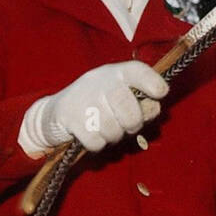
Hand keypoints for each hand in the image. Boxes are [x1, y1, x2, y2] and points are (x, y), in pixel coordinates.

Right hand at [21, 60, 167, 153]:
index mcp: (115, 72)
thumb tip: (154, 109)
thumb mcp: (117, 93)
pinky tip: (92, 135)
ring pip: (112, 128)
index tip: (161, 93)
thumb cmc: (96, 104)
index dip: (152, 81)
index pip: (136, 70)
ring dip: (113, 136)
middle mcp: (99, 81)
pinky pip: (95, 141)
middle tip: (129, 127)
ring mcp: (83, 99)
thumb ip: (139, 100)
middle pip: (127, 107)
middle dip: (133, 123)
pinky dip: (97, 144)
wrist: (53, 113)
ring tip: (107, 129)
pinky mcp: (70, 117)